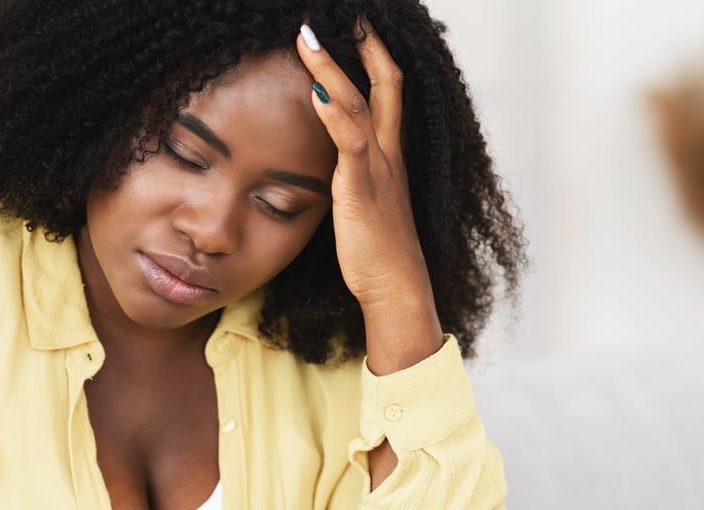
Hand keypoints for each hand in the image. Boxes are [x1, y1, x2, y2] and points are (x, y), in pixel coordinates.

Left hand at [296, 21, 442, 375]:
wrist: (397, 289)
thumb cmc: (378, 255)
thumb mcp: (366, 205)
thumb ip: (354, 178)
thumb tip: (336, 166)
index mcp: (390, 157)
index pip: (387, 95)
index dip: (376, 60)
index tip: (359, 32)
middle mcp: (389, 155)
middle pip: (384, 86)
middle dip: (366, 48)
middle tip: (348, 17)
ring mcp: (377, 170)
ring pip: (358, 105)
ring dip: (331, 68)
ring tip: (306, 38)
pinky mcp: (361, 190)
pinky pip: (350, 143)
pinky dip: (333, 114)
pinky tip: (314, 90)